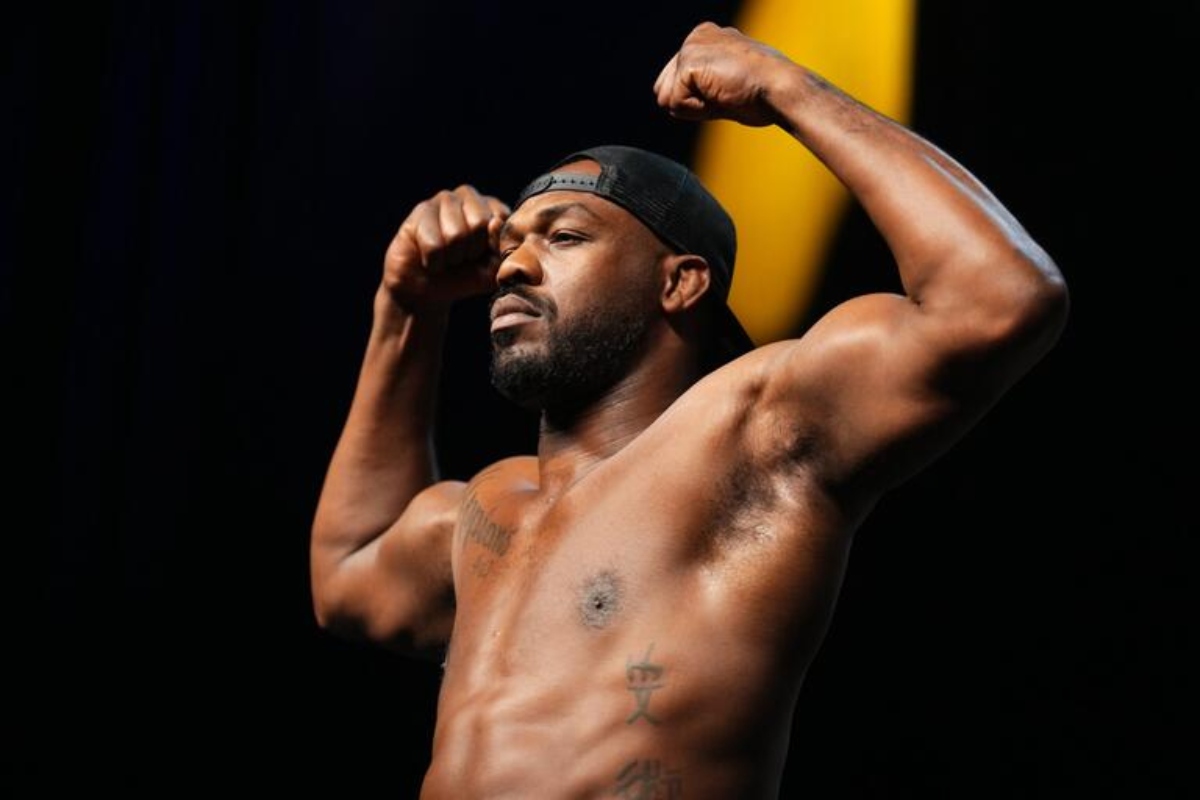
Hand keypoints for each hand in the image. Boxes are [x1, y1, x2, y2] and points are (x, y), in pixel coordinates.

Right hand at [382, 185, 508, 309]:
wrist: (425, 290)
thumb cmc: (463, 277)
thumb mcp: (492, 271)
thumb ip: (502, 248)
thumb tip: (495, 222)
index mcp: (493, 207)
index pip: (502, 220)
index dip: (492, 248)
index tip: (483, 257)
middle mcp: (469, 196)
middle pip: (479, 224)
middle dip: (470, 251)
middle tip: (461, 257)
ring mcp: (444, 199)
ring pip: (455, 234)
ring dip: (451, 258)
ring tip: (446, 257)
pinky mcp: (421, 210)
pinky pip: (434, 245)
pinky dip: (434, 262)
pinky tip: (430, 258)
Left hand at [653, 22, 794, 126]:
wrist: (780, 89)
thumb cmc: (763, 93)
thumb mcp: (725, 83)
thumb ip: (699, 86)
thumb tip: (669, 101)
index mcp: (706, 38)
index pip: (676, 84)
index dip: (700, 101)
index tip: (730, 90)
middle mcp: (695, 37)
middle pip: (667, 91)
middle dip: (693, 103)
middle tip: (727, 93)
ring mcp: (690, 47)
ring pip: (669, 99)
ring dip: (696, 107)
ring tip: (726, 93)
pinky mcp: (688, 62)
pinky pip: (676, 104)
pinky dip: (698, 111)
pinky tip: (723, 95)